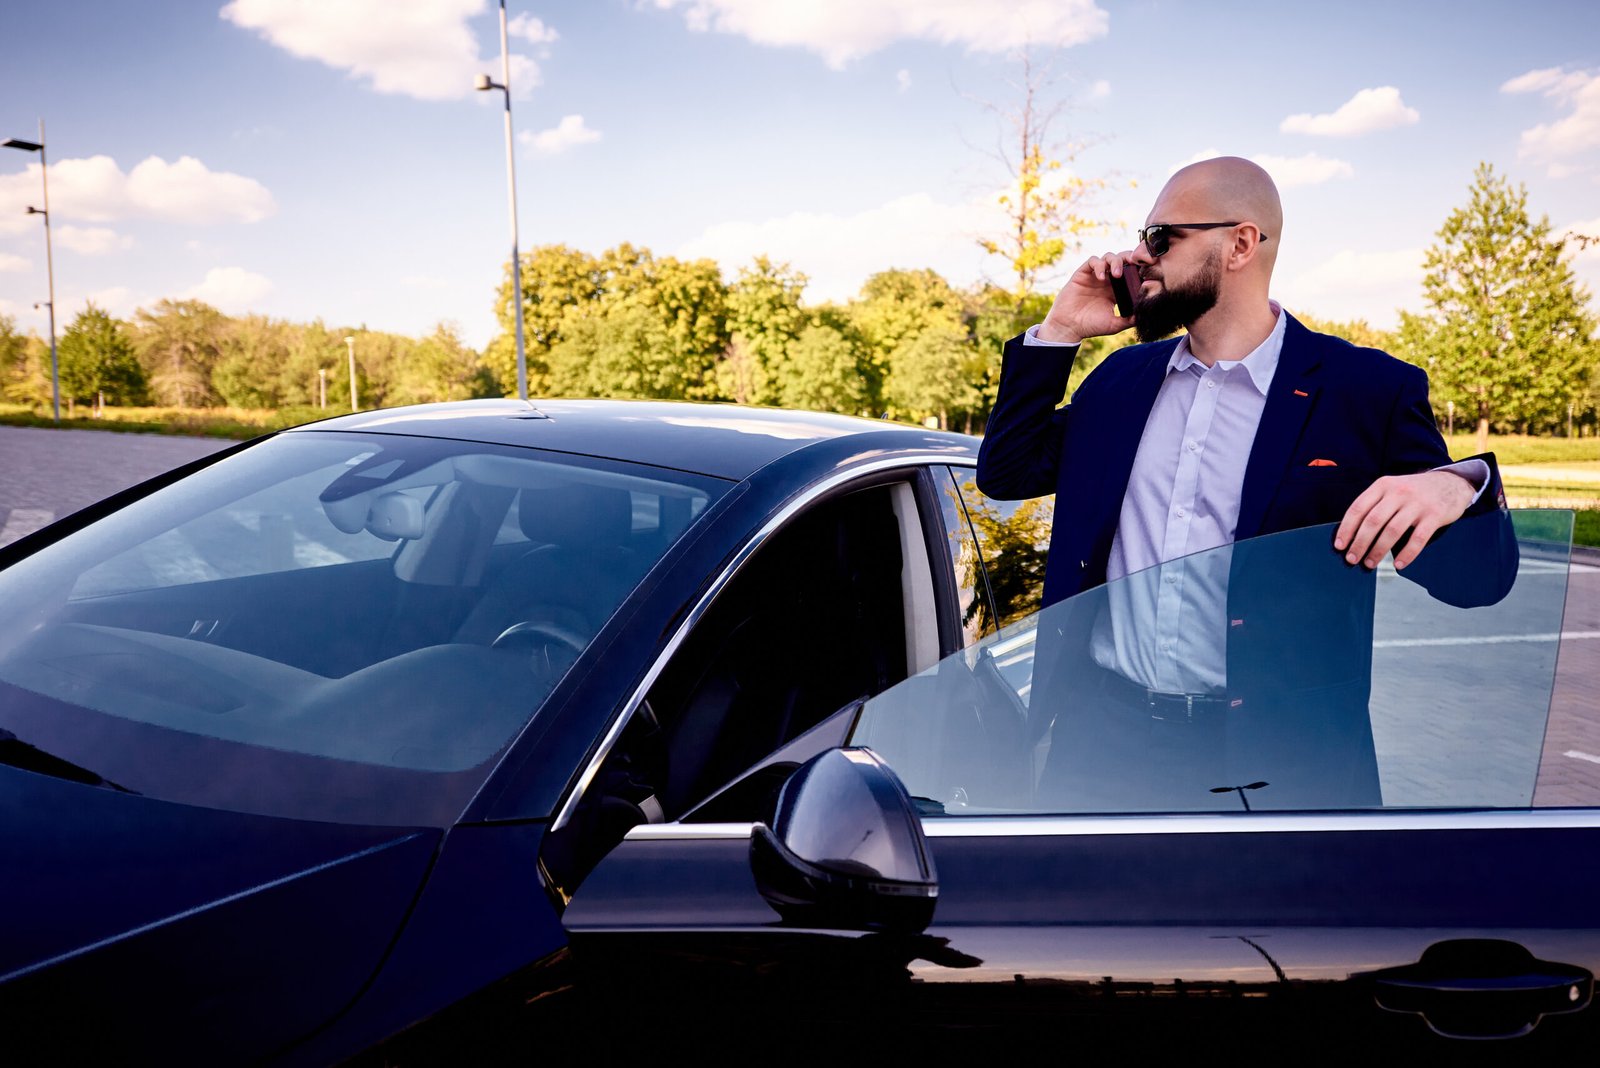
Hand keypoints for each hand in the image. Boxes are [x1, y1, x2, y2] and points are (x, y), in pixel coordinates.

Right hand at [1038, 252, 1138, 343]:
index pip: (1132, 273)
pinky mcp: (1083, 273)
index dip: (1139, 269)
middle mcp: (1108, 280)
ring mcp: (1095, 275)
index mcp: (1118, 290)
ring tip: (1117, 274)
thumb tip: (1145, 314)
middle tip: (1135, 266)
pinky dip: (1099, 265)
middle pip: (1123, 260)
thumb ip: (1129, 319)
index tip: (1147, 273)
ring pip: (1109, 257)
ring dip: (1116, 262)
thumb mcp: (1114, 325)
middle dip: (1130, 259)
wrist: (1069, 326)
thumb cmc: (1090, 326)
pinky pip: (1093, 261)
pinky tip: (1101, 278)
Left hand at [1334, 471, 1475, 569]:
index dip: (1347, 528)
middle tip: (1352, 559)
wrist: (1451, 483)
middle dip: (1359, 543)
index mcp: (1383, 485)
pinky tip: (1398, 564)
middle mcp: (1399, 492)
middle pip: (1373, 521)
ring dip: (1378, 551)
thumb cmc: (1414, 491)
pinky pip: (1418, 539)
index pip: (1358, 508)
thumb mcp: (1392, 489)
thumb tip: (1352, 533)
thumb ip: (1374, 505)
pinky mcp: (1434, 515)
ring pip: (1392, 531)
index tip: (1340, 545)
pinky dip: (1407, 554)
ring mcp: (1417, 504)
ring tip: (1370, 563)